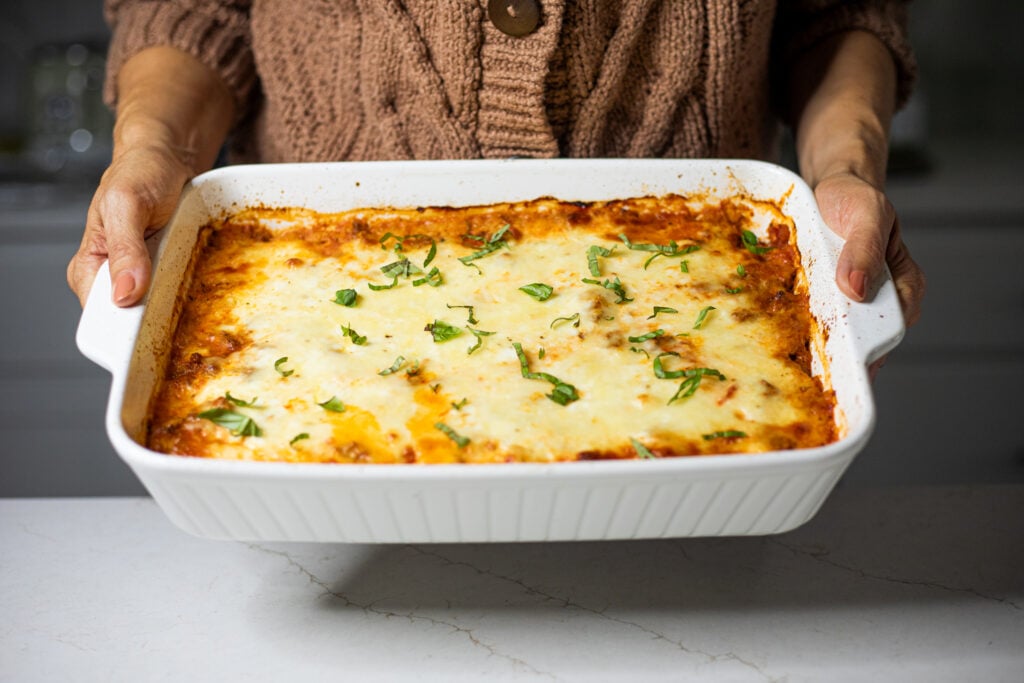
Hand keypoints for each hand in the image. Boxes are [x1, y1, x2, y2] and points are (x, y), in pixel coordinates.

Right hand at [67, 143, 191, 306]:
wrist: (166, 158)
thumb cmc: (140, 172)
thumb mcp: (127, 203)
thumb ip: (124, 248)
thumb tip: (123, 293)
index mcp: (89, 267)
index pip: (102, 317)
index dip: (129, 326)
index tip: (156, 322)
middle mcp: (112, 277)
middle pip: (133, 319)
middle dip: (159, 316)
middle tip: (184, 298)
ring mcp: (140, 277)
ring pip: (159, 310)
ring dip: (181, 305)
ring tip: (194, 285)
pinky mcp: (163, 273)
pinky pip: (177, 295)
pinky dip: (191, 291)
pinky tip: (202, 282)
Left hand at [813, 172, 924, 376]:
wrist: (832, 188)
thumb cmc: (855, 198)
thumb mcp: (866, 214)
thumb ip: (865, 248)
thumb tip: (857, 289)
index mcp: (902, 282)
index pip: (893, 323)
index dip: (873, 345)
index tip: (849, 356)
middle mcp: (877, 296)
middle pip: (864, 336)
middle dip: (841, 351)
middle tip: (816, 366)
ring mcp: (848, 299)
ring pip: (837, 331)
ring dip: (817, 343)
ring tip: (796, 357)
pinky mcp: (822, 297)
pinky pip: (813, 317)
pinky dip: (799, 324)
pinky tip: (782, 333)